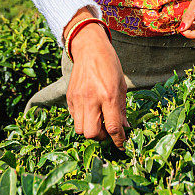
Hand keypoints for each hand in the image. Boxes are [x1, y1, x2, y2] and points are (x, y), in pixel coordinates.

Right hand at [66, 25, 129, 146]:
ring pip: (80, 130)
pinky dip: (82, 120)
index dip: (119, 140)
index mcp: (108, 96)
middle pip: (92, 134)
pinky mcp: (69, 98)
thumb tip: (124, 128)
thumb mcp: (121, 85)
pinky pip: (74, 118)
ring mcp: (78, 99)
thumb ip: (121, 108)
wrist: (90, 49)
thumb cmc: (109, 65)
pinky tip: (90, 111)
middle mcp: (91, 99)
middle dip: (102, 137)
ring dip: (91, 130)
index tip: (122, 145)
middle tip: (108, 129)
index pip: (113, 127)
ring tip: (98, 121)